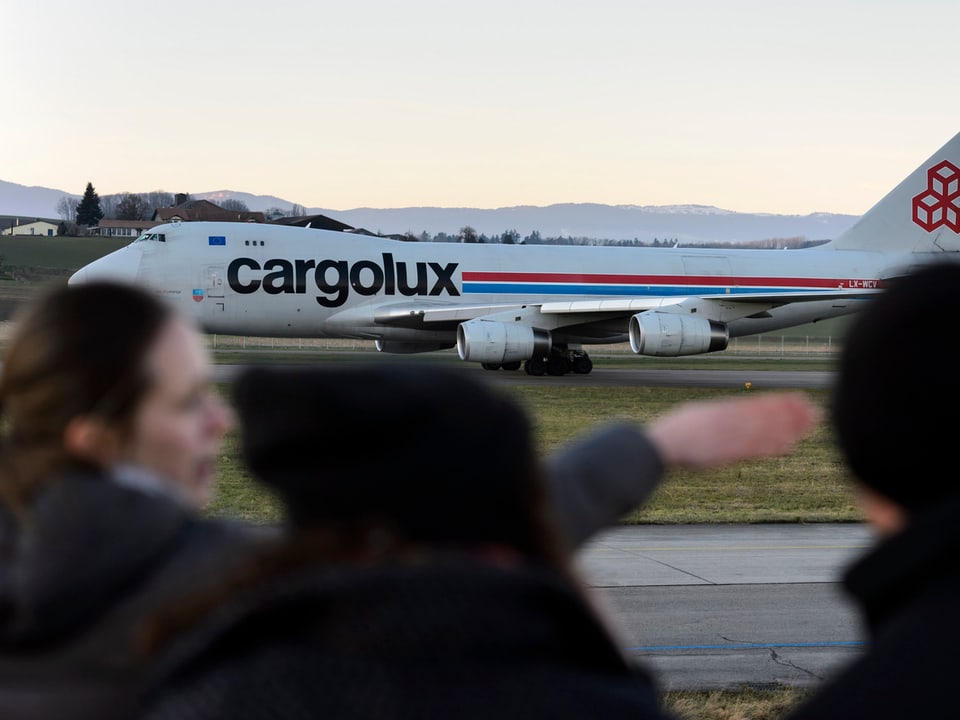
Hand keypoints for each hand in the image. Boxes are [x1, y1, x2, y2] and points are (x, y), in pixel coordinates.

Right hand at [645, 392, 820, 468]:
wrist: (664, 444)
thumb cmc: (675, 432)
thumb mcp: (699, 415)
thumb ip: (718, 416)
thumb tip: (728, 415)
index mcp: (724, 410)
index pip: (758, 405)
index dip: (780, 403)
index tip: (798, 400)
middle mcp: (732, 420)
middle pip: (768, 416)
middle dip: (792, 414)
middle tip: (815, 411)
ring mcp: (732, 435)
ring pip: (767, 430)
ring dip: (790, 427)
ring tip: (810, 424)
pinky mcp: (729, 452)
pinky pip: (756, 448)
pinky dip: (773, 446)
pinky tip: (789, 445)